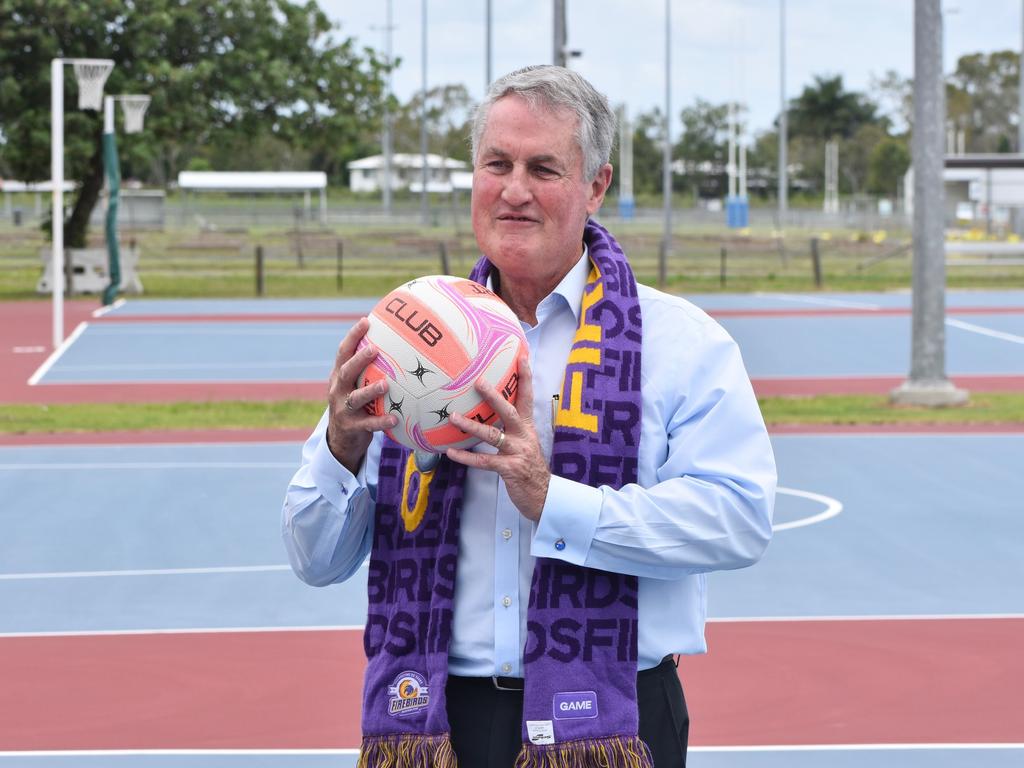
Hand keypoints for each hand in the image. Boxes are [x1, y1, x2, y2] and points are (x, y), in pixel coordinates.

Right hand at [326, 317, 397, 472]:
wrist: (341, 437)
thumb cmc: (356, 402)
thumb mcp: (356, 384)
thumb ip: (368, 368)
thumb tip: (397, 344)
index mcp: (339, 376)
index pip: (343, 352)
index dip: (353, 336)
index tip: (365, 321)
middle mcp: (338, 390)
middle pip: (346, 372)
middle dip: (359, 360)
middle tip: (374, 349)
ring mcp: (343, 409)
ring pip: (355, 398)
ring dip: (370, 390)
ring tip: (386, 384)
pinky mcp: (351, 427)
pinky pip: (368, 424)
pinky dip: (380, 421)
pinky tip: (394, 418)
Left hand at [446, 353, 549, 521]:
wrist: (545, 496)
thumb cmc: (530, 468)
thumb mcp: (525, 444)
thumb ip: (512, 429)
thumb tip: (491, 414)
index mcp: (528, 428)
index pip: (527, 398)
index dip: (525, 377)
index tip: (521, 357)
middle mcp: (524, 437)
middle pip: (509, 412)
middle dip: (494, 396)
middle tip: (478, 381)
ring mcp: (517, 453)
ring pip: (493, 435)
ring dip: (471, 425)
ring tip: (453, 417)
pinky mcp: (510, 469)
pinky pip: (484, 461)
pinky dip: (466, 457)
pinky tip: (451, 452)